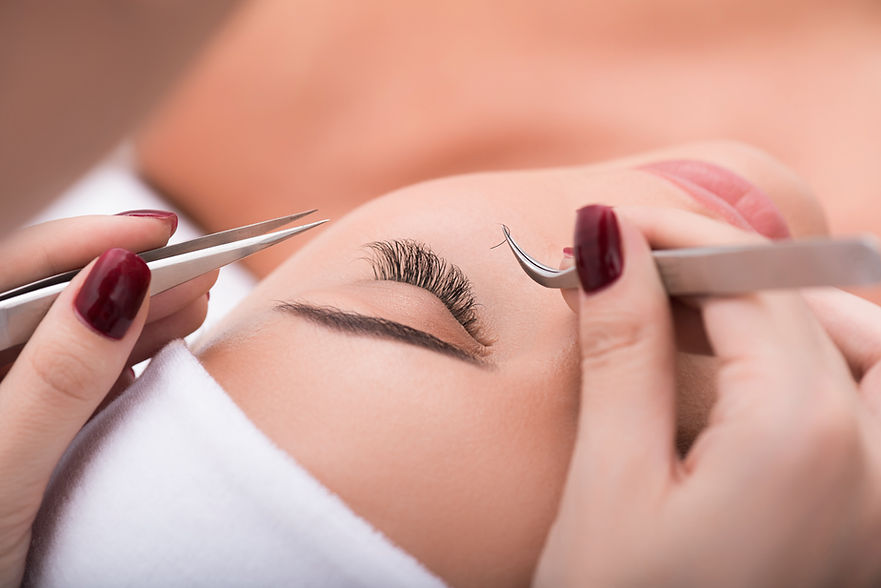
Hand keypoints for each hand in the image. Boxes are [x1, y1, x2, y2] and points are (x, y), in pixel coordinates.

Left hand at [0, 212, 215, 584]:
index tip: (160, 230)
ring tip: (201, 295)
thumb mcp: (5, 470)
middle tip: (203, 263)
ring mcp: (10, 397)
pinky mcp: (34, 425)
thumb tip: (120, 275)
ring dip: (143, 312)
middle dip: (133, 273)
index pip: (17, 274)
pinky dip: (134, 356)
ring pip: (78, 334)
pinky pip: (86, 375)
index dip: (89, 240)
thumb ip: (57, 378)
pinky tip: (168, 342)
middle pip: (57, 297)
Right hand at [536, 205, 880, 586]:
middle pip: (832, 312)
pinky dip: (825, 372)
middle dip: (743, 274)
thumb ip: (623, 350)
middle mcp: (877, 469)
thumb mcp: (609, 482)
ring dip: (800, 316)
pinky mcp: (867, 532)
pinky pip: (874, 418)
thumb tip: (607, 238)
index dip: (682, 241)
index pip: (756, 289)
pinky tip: (756, 381)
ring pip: (876, 361)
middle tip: (653, 277)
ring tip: (708, 318)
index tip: (613, 225)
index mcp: (806, 442)